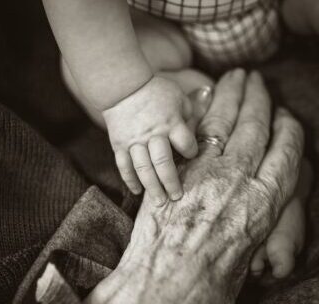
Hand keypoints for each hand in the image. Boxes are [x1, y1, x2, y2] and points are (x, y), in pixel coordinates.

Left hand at [85, 69, 304, 303]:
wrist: (164, 291)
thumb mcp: (250, 255)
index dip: (288, 128)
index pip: (287, 150)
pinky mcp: (174, 170)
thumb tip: (257, 206)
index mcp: (266, 203)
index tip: (287, 116)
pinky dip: (199, 110)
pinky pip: (190, 132)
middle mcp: (239, 180)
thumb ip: (257, 220)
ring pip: (223, 122)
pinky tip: (203, 97)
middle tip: (257, 79)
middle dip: (258, 98)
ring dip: (230, 94)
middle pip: (255, 126)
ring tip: (235, 77)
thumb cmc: (211, 287)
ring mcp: (204, 171)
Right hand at [103, 75, 198, 204]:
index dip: (191, 152)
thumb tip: (199, 132)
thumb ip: (191, 116)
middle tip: (177, 197)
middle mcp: (153, 134)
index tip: (191, 156)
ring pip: (143, 168)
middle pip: (163, 162)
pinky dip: (130, 180)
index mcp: (171, 123)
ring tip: (159, 202)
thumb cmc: (156, 91)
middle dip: (171, 182)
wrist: (123, 86)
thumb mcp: (179, 98)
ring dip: (152, 187)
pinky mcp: (120, 145)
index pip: (186, 144)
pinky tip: (137, 191)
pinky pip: (124, 165)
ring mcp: (135, 141)